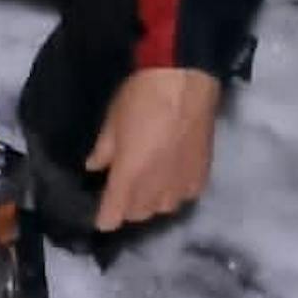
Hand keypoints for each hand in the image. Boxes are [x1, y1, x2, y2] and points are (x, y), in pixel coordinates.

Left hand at [86, 67, 220, 230]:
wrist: (186, 79)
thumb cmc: (142, 96)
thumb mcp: (112, 121)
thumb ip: (104, 150)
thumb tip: (95, 166)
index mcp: (129, 176)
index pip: (113, 215)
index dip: (105, 218)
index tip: (102, 215)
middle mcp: (155, 188)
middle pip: (138, 214)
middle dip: (128, 206)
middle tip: (124, 187)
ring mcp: (181, 184)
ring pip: (163, 208)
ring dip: (152, 200)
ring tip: (150, 181)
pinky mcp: (202, 175)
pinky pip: (186, 196)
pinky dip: (177, 191)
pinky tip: (173, 175)